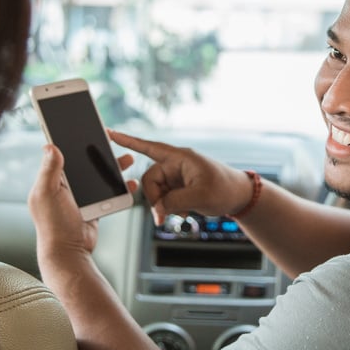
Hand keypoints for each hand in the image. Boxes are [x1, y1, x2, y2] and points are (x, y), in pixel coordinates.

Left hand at [27, 142, 138, 260]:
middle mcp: (64, 187)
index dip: (70, 139)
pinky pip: (108, 192)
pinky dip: (119, 186)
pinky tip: (129, 182)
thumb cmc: (53, 225)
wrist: (69, 252)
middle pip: (84, 162)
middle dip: (98, 151)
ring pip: (98, 175)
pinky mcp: (92, 206)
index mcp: (50, 180)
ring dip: (113, 166)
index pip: (60, 153)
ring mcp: (80, 197)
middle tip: (109, 139)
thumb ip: (49, 170)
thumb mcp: (47, 193)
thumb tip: (50, 145)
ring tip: (126, 159)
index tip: (83, 127)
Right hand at [111, 130, 252, 225]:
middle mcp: (175, 165)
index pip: (149, 147)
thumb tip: (158, 208)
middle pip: (149, 180)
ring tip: (179, 215)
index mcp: (180, 157)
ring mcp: (176, 176)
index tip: (109, 133)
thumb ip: (174, 201)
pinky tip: (182, 212)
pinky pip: (164, 198)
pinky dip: (168, 208)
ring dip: (163, 206)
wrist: (239, 197)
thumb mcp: (200, 196)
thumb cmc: (225, 189)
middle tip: (162, 217)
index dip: (128, 141)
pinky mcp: (178, 188)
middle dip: (154, 199)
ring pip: (156, 192)